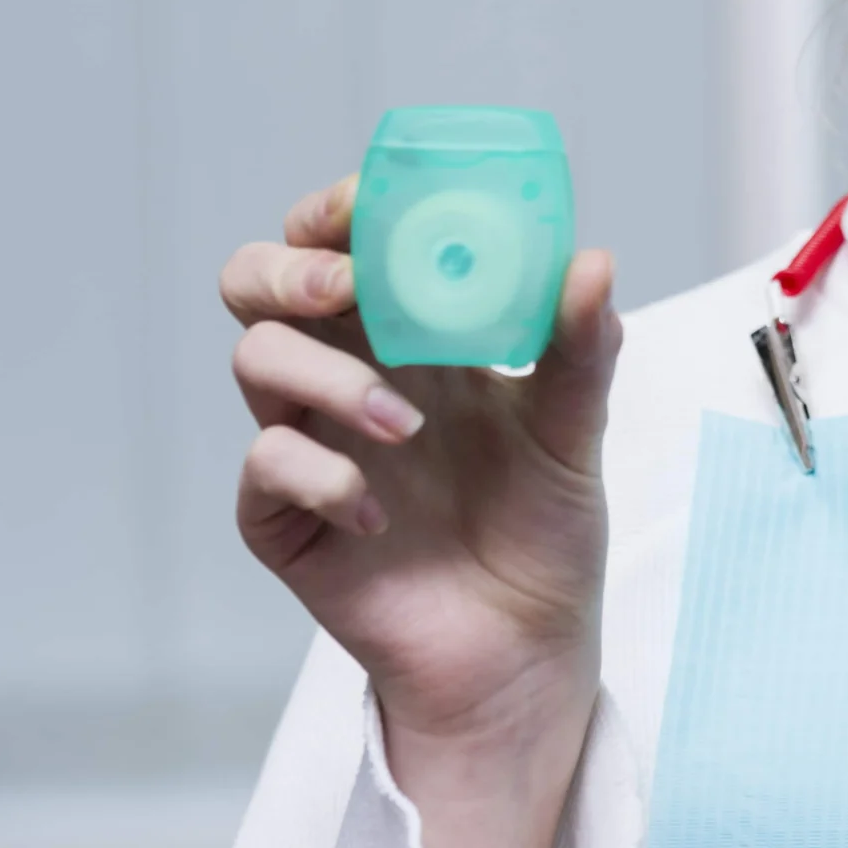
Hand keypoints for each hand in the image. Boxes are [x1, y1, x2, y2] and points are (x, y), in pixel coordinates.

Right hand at [223, 174, 623, 847]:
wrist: (524, 647)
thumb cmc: (543, 528)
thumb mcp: (575, 431)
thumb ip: (580, 349)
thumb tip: (592, 262)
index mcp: (409, 335)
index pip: (342, 242)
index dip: (338, 207)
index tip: (368, 201)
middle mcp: (347, 375)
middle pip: (259, 282)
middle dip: (290, 266)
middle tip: (348, 285)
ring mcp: (309, 444)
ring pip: (255, 359)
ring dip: (328, 374)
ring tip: (409, 423)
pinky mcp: (283, 520)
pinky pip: (265, 465)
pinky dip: (320, 474)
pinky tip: (379, 512)